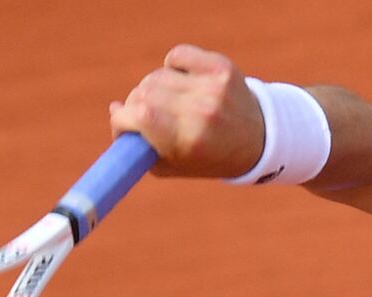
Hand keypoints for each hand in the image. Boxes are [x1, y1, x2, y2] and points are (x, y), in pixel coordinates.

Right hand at [108, 44, 263, 178]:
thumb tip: (114, 108)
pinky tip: (182, 83)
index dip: (122, 120)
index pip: (139, 115)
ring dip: (153, 89)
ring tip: (167, 104)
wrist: (257, 140)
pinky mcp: (220, 67)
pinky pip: (177, 55)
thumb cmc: (206, 158)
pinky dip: (172, 67)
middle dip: (134, 106)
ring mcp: (213, 87)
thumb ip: (138, 147)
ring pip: (157, 76)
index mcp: (190, 140)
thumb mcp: (171, 166)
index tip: (123, 125)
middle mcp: (203, 112)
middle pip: (143, 93)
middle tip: (144, 117)